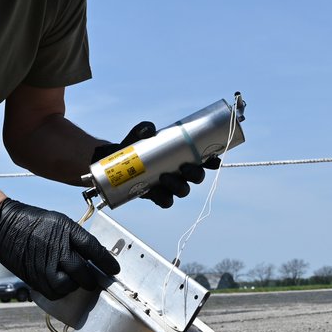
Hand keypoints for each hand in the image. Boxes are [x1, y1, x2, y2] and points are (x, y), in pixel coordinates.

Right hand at [0, 199, 119, 299]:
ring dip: (75, 285)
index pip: (93, 250)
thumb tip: (95, 256)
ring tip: (75, 279)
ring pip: (70, 286)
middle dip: (92, 279)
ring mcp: (46, 267)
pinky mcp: (35, 279)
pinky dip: (61, 290)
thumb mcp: (61, 223)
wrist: (5, 228)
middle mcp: (58, 251)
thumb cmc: (35, 223)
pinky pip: (55, 292)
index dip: (107, 262)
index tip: (115, 270)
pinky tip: (61, 282)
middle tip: (95, 279)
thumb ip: (78, 239)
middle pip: (83, 273)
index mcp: (67, 232)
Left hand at [91, 122, 220, 208]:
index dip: (212, 160)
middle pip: (197, 177)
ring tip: (164, 177)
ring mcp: (170, 185)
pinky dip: (163, 198)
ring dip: (178, 186)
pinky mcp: (158, 195)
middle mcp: (180, 172)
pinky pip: (166, 202)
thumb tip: (149, 129)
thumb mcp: (138, 135)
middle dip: (195, 174)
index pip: (203, 159)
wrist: (118, 164)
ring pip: (184, 190)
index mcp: (183, 157)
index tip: (214, 158)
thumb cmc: (136, 147)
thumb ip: (142, 130)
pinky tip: (155, 192)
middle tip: (184, 168)